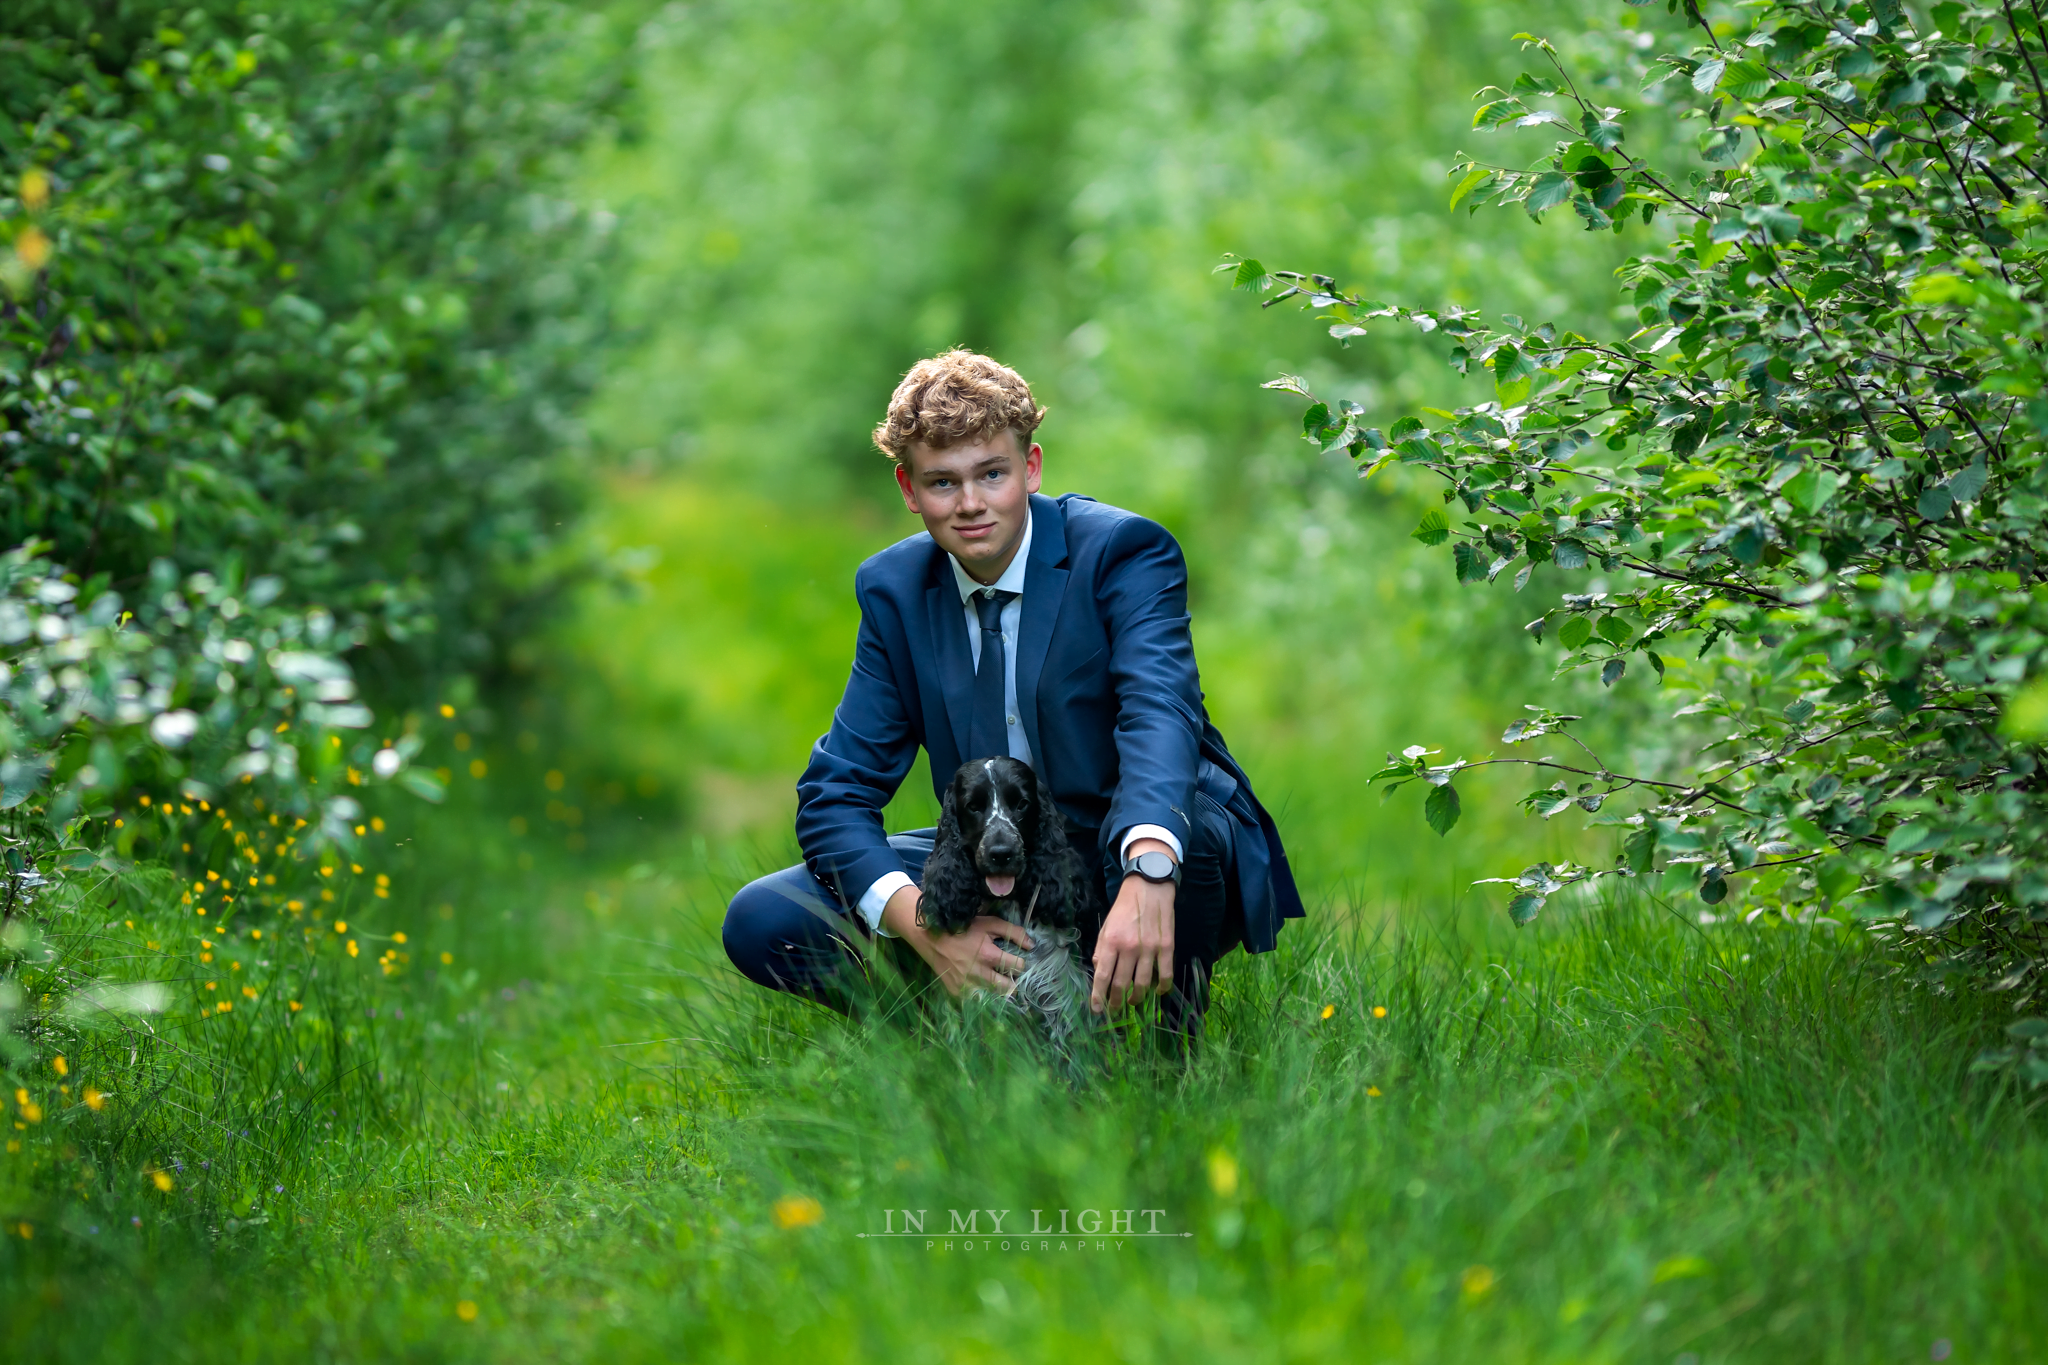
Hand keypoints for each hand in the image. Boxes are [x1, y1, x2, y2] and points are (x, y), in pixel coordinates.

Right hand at [881, 883, 1034, 996]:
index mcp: (988, 955)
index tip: (1020, 962)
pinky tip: (983, 990)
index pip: (1017, 966)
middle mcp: (978, 973)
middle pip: (1007, 988)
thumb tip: (1031, 945)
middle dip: (1014, 983)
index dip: (1022, 964)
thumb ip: (1012, 932)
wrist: (930, 938)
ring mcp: (966, 985)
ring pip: (993, 998)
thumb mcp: (988, 923)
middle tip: (1013, 977)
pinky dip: (982, 997)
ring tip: (1000, 985)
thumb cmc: (962, 928)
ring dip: (999, 993)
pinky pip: (976, 1002)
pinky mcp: (957, 992)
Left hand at [1091, 839, 1175, 1015]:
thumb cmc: (1124, 907)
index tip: (1097, 1009)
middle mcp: (1129, 947)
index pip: (1102, 976)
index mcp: (1111, 941)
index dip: (1099, 997)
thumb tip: (1099, 971)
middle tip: (1114, 1010)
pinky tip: (1157, 992)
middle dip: (1116, 1002)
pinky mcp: (1167, 946)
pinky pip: (1165, 974)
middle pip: (1122, 984)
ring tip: (1132, 1002)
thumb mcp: (1106, 926)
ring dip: (1136, 998)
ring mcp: (1150, 948)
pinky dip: (1161, 987)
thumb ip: (1102, 949)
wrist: (1149, 886)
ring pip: (1142, 984)